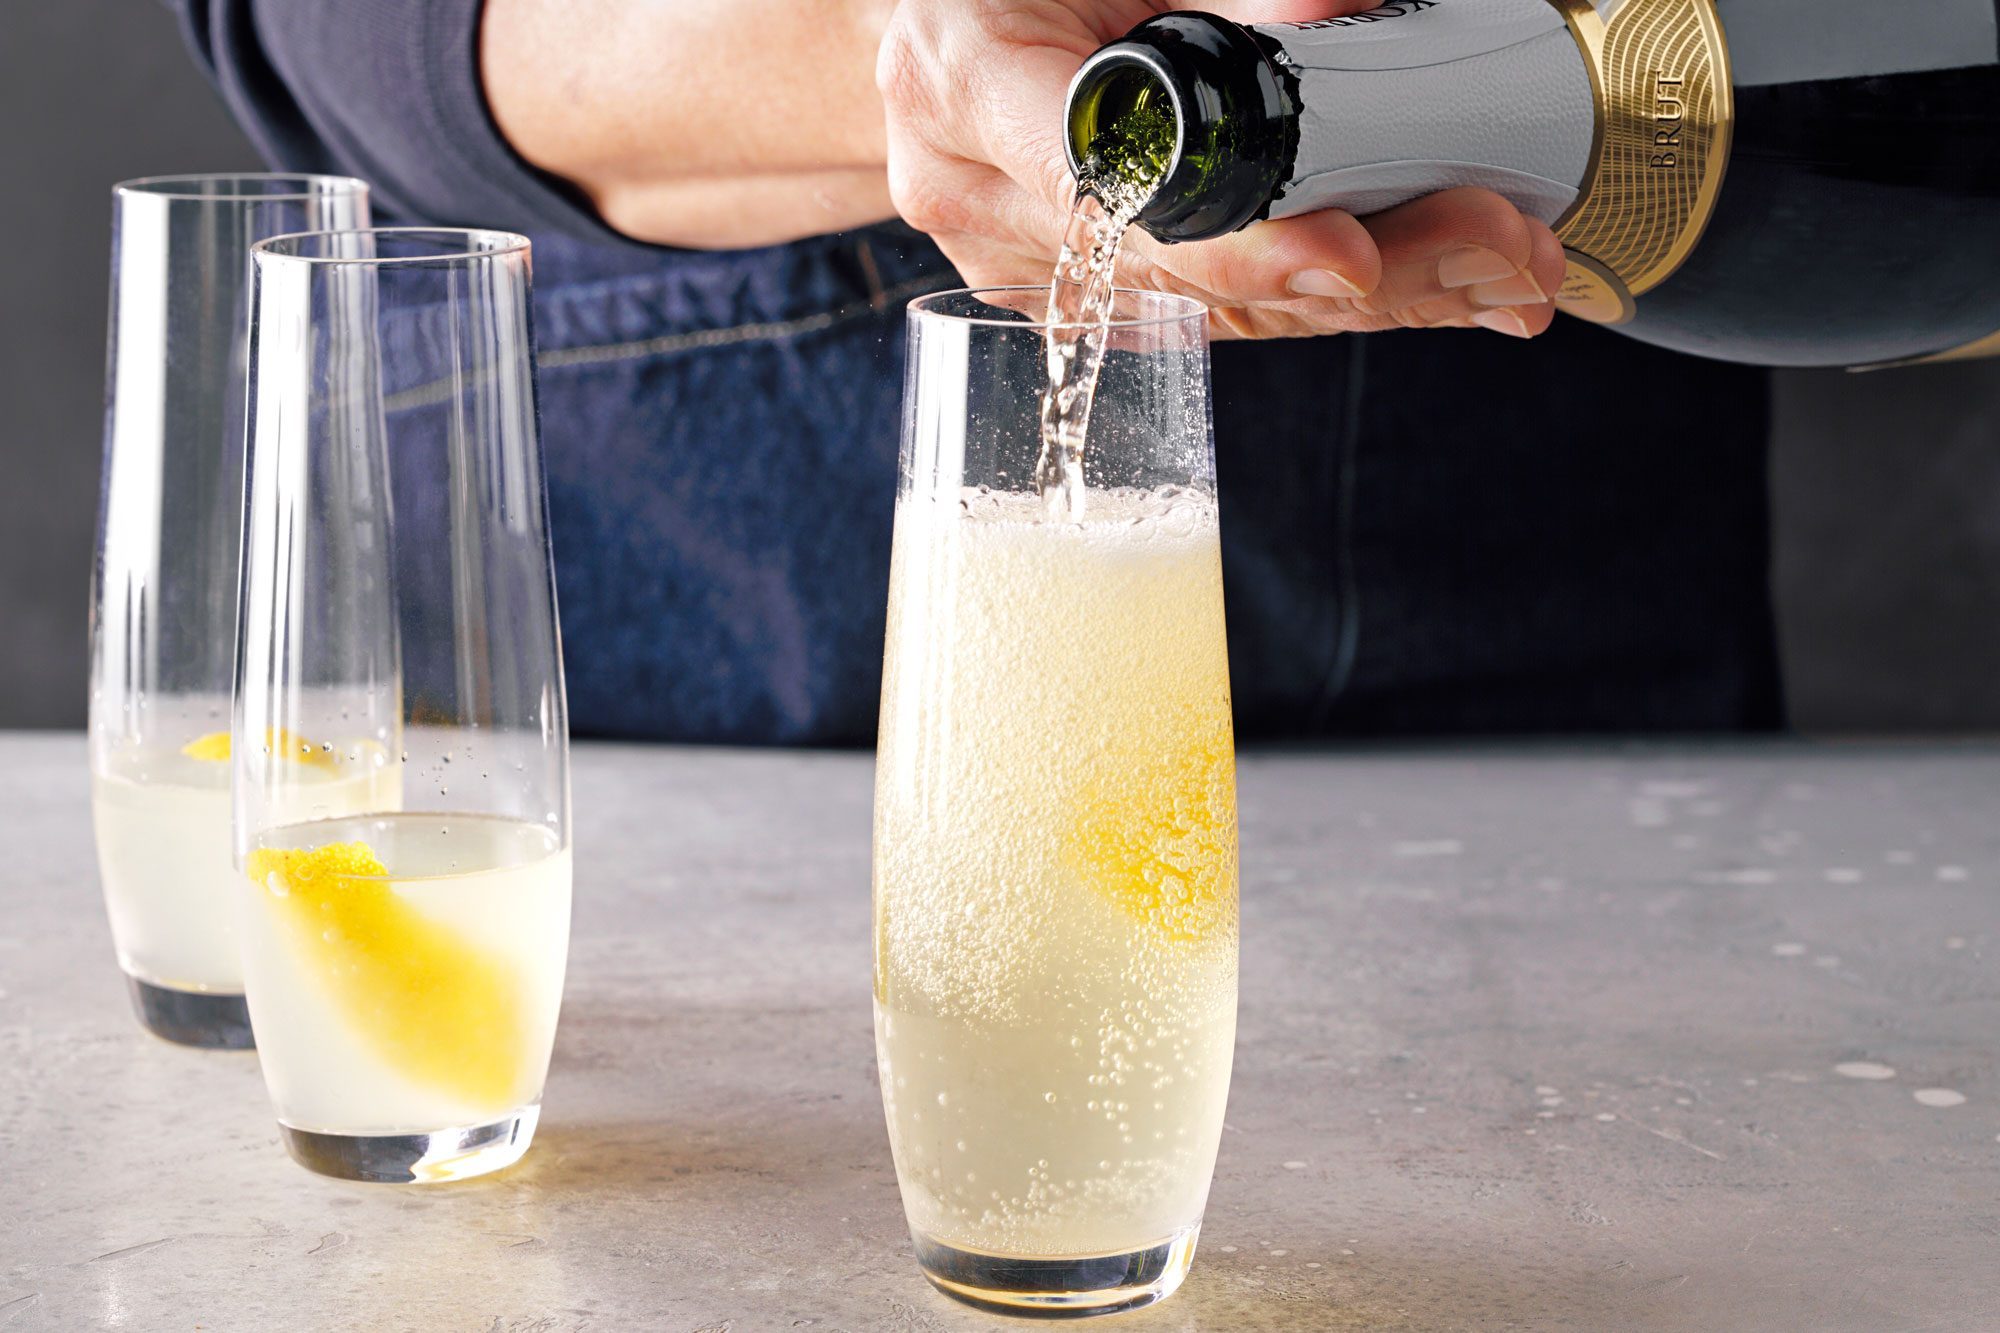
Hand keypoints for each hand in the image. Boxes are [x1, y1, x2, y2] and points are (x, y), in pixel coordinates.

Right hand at [877, 0, 1564, 338]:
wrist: (939, 23)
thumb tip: (1347, 5)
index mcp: (964, 85)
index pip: (1109, 187)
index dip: (1234, 240)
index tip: (1350, 255)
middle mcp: (979, 196)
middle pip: (1194, 271)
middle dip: (1367, 270)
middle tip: (1500, 252)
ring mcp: (1021, 263)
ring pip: (1221, 313)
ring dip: (1378, 294)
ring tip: (1506, 270)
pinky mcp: (1073, 295)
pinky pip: (1214, 313)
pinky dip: (1331, 298)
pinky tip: (1439, 285)